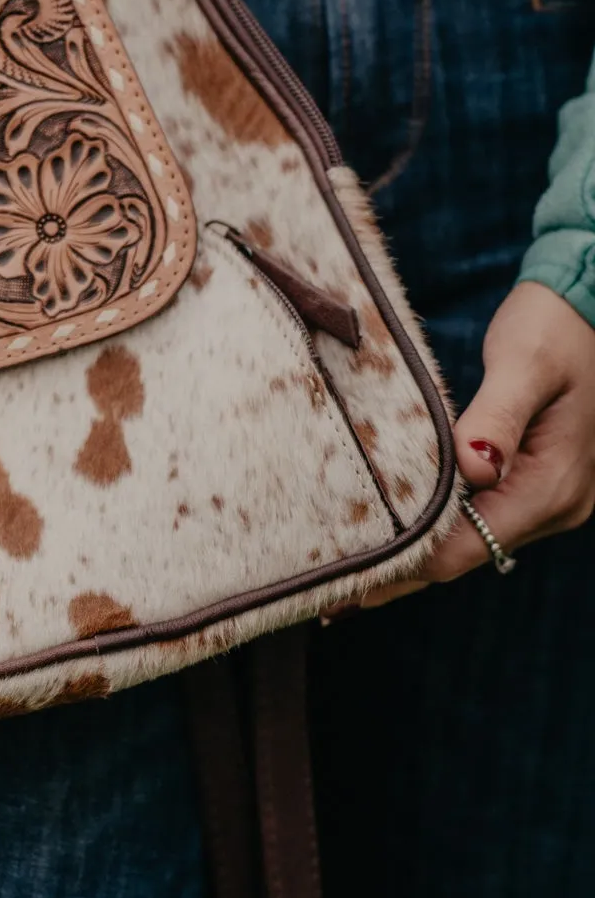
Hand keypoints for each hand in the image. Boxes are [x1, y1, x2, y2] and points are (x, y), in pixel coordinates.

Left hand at [358, 281, 594, 606]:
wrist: (588, 307)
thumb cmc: (555, 328)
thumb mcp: (525, 362)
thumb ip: (497, 415)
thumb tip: (473, 468)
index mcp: (554, 485)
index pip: (469, 546)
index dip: (408, 566)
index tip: (351, 579)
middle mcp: (556, 505)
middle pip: (465, 555)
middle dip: (401, 572)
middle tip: (329, 590)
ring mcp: (547, 498)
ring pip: (469, 542)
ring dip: (413, 555)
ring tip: (346, 572)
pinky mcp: (531, 483)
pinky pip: (476, 519)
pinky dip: (434, 530)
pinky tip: (393, 538)